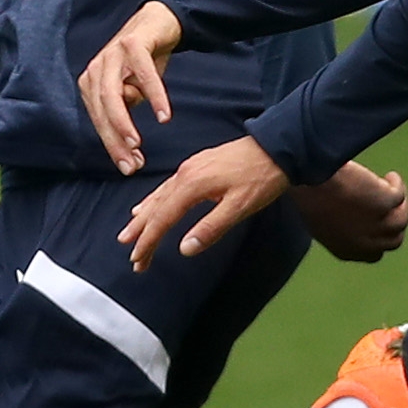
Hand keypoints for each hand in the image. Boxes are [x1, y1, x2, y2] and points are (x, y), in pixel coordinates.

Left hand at [78, 0, 185, 172]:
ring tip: (136, 144)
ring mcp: (112, 54)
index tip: (128, 167)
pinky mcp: (132, 43)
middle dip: (115, 140)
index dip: (112, 145)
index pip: (98, 120)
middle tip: (131, 164)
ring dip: (124, 122)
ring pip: (113, 94)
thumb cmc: (143, 63)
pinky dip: (154, 96)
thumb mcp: (131, 91)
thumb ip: (125, 112)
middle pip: (101, 110)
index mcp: (91, 84)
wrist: (158, 23)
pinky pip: (143, 74)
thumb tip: (128, 144)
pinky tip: (163, 116)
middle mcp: (96, 69)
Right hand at [119, 135, 286, 273]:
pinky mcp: (198, 166)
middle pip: (156, 208)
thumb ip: (211, 228)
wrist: (278, 146)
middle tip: (132, 256)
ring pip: (159, 196)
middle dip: (141, 233)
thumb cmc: (261, 178)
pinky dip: (155, 200)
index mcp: (192, 185)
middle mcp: (185, 174)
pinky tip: (151, 204)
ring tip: (130, 232)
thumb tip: (184, 249)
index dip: (148, 241)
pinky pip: (168, 186)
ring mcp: (190, 168)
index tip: (138, 260)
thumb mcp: (239, 207)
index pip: (162, 219)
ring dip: (144, 217)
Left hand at [296, 160, 407, 263]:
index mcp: (345, 250)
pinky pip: (399, 195)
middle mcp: (365, 243)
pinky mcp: (386, 202)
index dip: (379, 238)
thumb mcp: (319, 219)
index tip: (377, 221)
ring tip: (391, 185)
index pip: (373, 254)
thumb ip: (337, 226)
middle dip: (394, 222)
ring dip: (399, 203)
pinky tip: (391, 176)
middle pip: (394, 240)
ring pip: (401, 219)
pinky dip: (397, 185)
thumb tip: (352, 215)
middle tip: (392, 204)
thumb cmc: (307, 194)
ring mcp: (378, 225)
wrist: (310, 179)